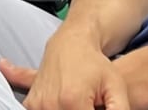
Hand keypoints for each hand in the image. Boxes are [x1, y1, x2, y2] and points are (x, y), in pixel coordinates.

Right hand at [1, 31, 129, 109]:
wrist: (71, 44)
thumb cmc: (94, 64)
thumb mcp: (116, 86)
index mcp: (73, 102)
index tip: (96, 106)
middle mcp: (51, 105)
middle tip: (89, 101)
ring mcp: (38, 105)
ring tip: (77, 100)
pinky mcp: (31, 104)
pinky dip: (55, 109)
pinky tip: (64, 100)